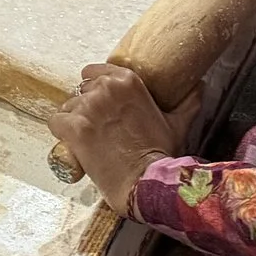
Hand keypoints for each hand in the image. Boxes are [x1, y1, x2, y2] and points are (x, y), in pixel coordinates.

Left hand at [47, 64, 184, 215]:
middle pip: (80, 90)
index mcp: (127, 81)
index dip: (95, 88)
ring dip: (74, 121)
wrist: (145, 183)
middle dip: (86, 107)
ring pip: (67, 106)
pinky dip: (61, 133)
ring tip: (90, 140)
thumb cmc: (161, 154)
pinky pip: (55, 122)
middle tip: (98, 128)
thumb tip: (200, 86)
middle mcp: (105, 89)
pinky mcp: (73, 128)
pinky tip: (73, 144)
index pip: (94, 71)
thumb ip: (188, 102)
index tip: (100, 103)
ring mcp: (87, 108)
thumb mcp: (177, 123)